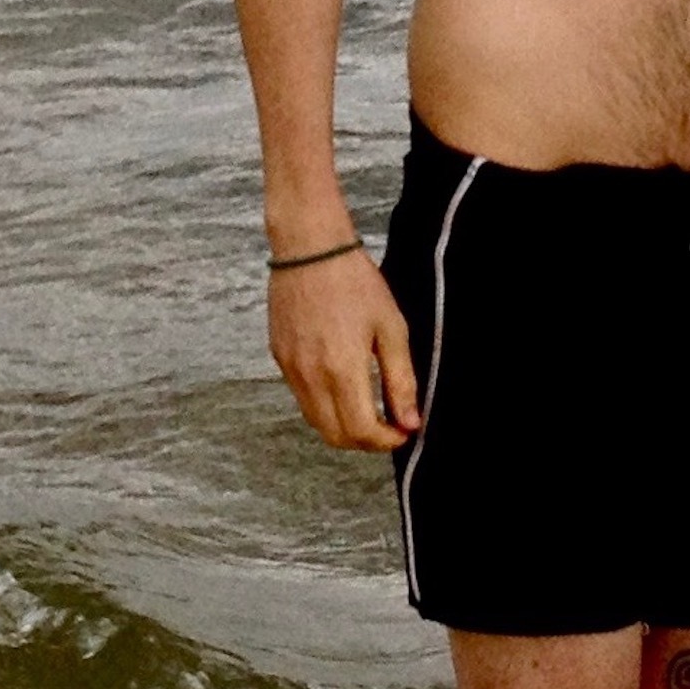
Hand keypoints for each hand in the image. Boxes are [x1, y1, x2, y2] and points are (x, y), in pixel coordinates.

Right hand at [268, 248, 419, 451]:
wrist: (309, 248)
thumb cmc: (354, 281)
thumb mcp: (392, 328)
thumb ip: (401, 380)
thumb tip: (411, 421)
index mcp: (342, 370)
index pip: (361, 432)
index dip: (386, 440)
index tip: (402, 430)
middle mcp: (310, 375)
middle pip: (334, 436)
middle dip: (364, 440)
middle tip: (385, 424)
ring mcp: (290, 367)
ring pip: (314, 420)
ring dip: (341, 425)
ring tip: (365, 405)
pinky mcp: (278, 355)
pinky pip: (300, 396)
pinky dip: (322, 403)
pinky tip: (339, 381)